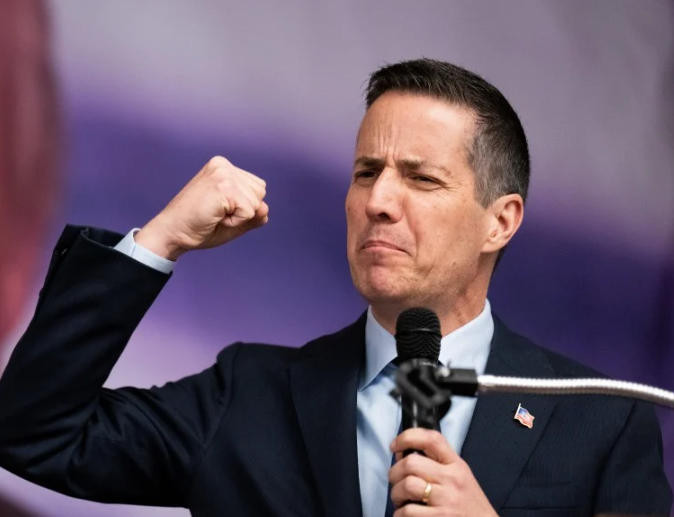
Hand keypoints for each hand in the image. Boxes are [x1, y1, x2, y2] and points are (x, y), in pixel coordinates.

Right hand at [135, 156, 267, 259]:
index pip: (258, 188)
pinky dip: (235, 223)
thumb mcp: (233, 220)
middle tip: (216, 214)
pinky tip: (215, 218)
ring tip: (215, 215)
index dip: (243, 207)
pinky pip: (249, 212)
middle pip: (260, 193)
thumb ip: (254, 214)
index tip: (218, 210)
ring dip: (239, 218)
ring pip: (256, 203)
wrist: (171, 234)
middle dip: (243, 211)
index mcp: (224, 167)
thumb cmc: (198, 227)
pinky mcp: (223, 187)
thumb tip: (265, 208)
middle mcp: (223, 165)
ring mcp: (223, 174)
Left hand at [389, 429, 497, 515]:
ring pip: (407, 486)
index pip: (432, 439)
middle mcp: (452, 479)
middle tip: (396, 481)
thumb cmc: (469, 506)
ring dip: (396, 494)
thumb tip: (402, 457)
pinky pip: (407, 512)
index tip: (395, 445)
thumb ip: (437, 465)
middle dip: (395, 472)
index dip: (407, 437)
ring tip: (401, 500)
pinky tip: (406, 515)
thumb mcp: (460, 477)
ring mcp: (446, 500)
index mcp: (456, 466)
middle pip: (411, 463)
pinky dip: (400, 514)